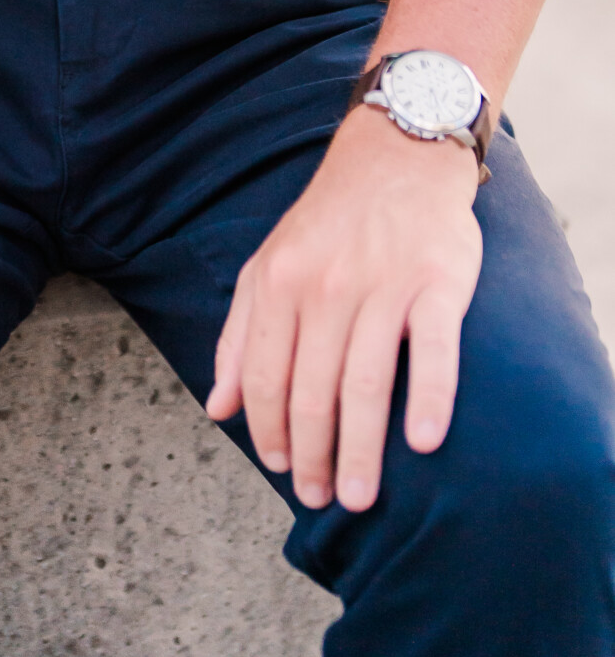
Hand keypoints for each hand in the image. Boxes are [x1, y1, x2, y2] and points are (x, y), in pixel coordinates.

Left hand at [206, 109, 482, 511]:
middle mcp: (326, 287)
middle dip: (312, 454)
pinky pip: (434, 350)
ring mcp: (383, 285)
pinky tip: (424, 442)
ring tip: (361, 495)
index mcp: (279, 284)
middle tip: (321, 498)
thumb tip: (217, 409)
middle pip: (312, 390)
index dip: (268, 431)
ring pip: (365, 382)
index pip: (265, 376)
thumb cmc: (327, 225)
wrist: (396, 158)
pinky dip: (429, 398)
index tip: (279, 469)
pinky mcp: (438, 283)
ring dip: (361, 448)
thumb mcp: (266, 268)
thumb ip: (239, 338)